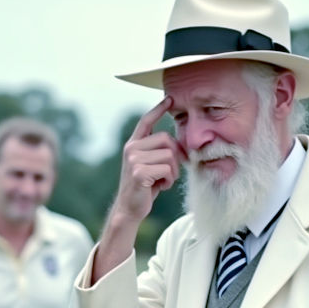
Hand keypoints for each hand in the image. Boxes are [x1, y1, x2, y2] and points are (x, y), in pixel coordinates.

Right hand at [110, 97, 185, 225]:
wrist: (130, 208)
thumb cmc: (145, 187)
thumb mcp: (151, 165)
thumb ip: (159, 152)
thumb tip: (179, 144)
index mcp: (133, 144)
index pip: (146, 121)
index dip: (158, 109)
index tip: (170, 99)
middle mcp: (131, 148)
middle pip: (167, 140)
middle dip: (175, 157)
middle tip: (170, 172)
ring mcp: (133, 159)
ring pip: (169, 155)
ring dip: (173, 171)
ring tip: (163, 180)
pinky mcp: (139, 172)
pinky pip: (167, 169)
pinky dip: (169, 180)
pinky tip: (160, 186)